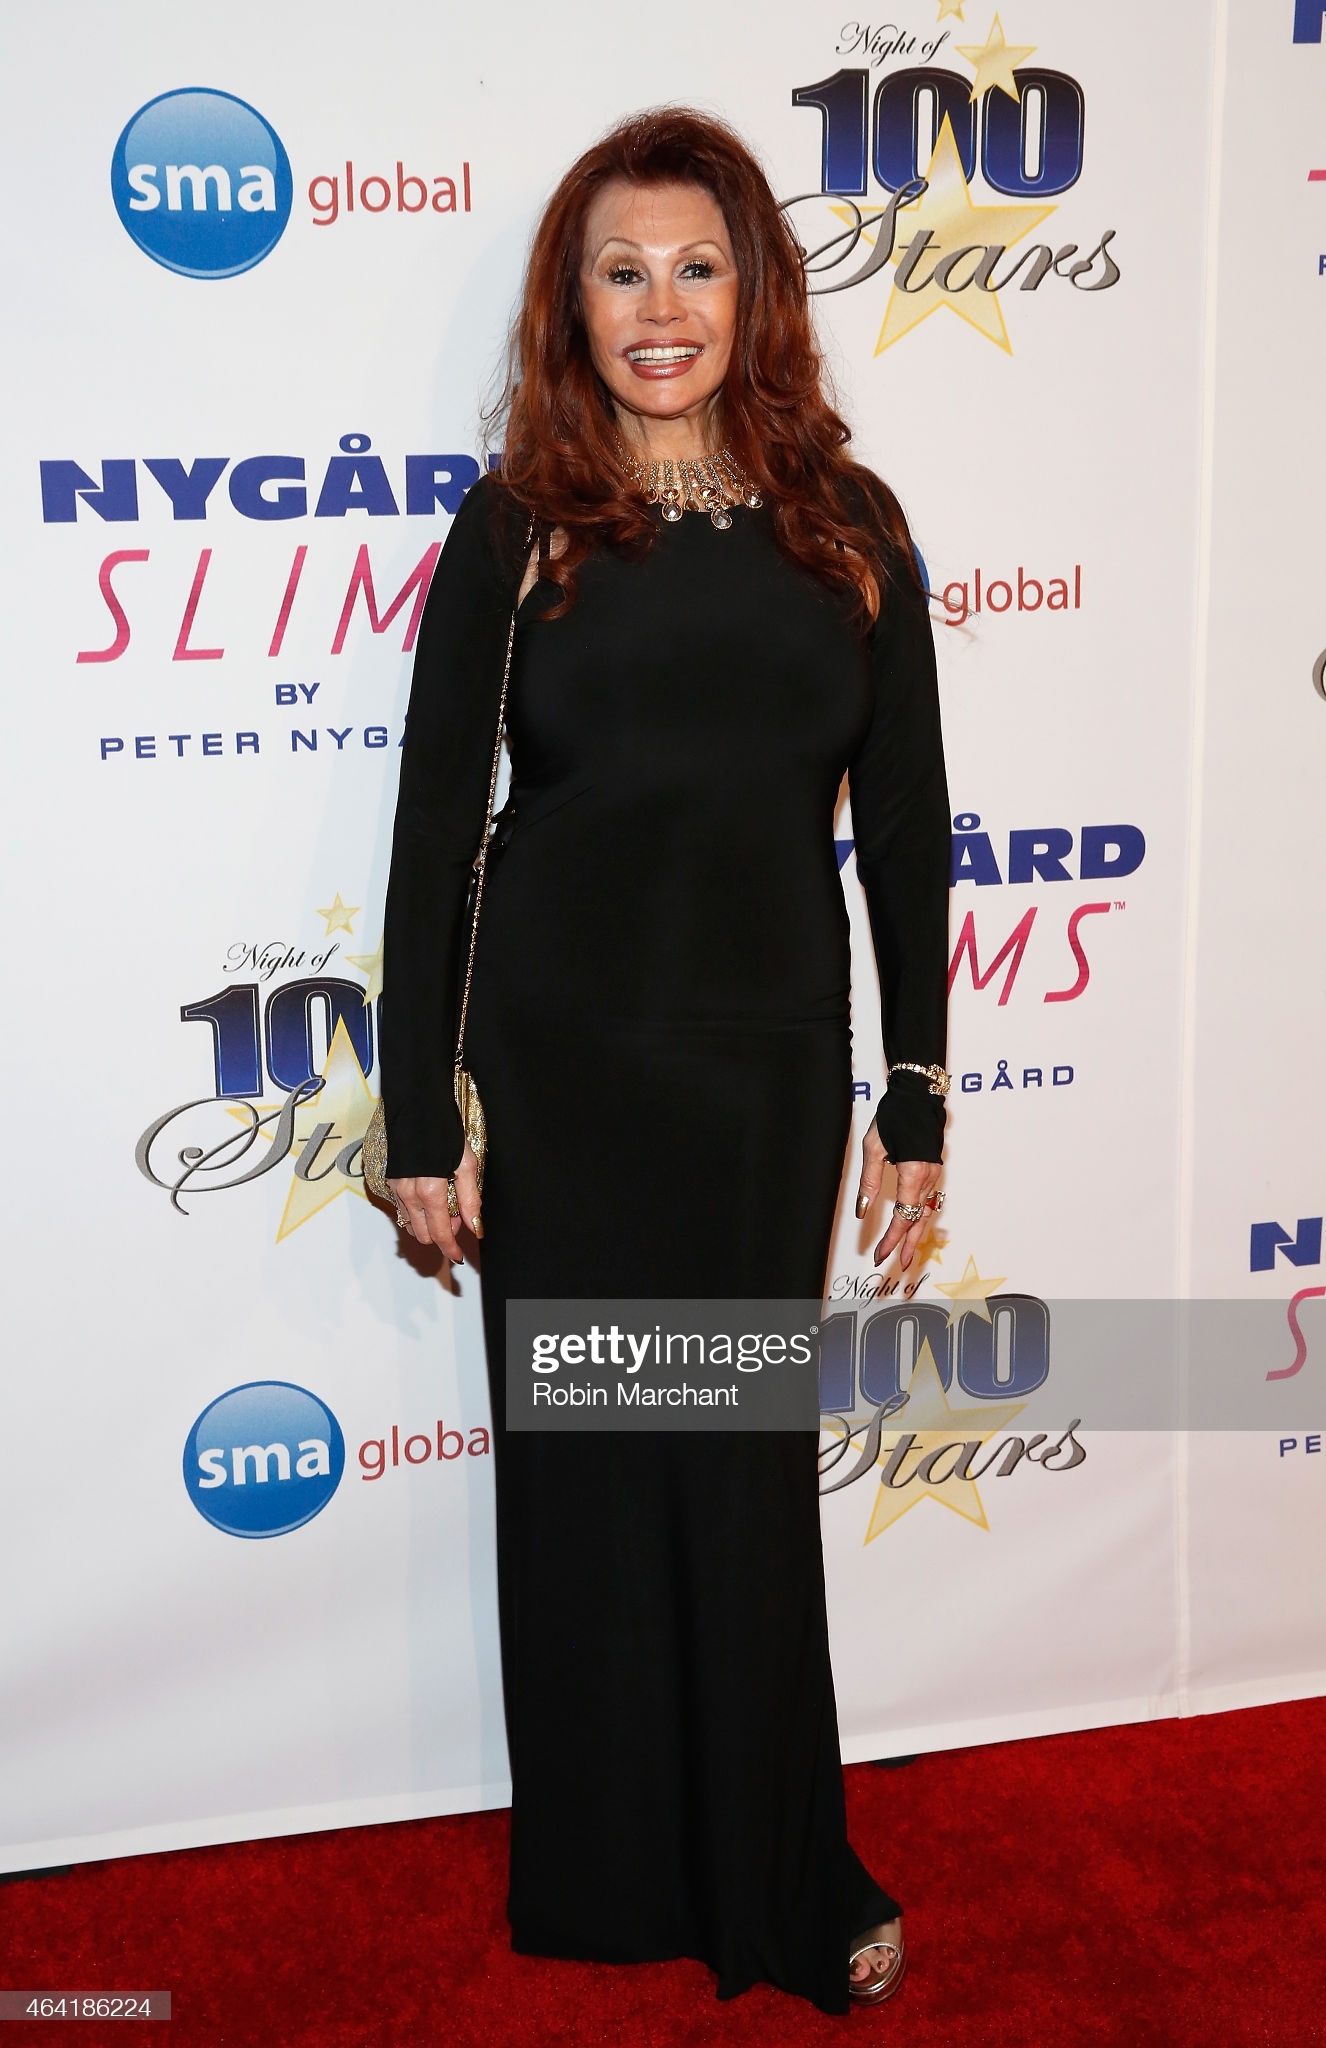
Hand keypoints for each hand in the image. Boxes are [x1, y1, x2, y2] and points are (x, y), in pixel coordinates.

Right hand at [387, 1144, 481, 1263]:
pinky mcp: (390, 1182)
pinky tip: (431, 1195)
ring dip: (429, 1223)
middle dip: (443, 1232)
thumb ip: (470, 1199)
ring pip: (411, 1224)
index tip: (458, 1256)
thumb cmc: (445, 1133)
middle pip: (424, 1235)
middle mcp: (409, 1195)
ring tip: (447, 1203)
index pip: (440, 1234)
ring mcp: (396, 1189)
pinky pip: (403, 1210)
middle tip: (459, 1214)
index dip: (450, 1249)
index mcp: (430, 1192)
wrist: (417, 1108)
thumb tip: (475, 1226)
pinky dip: (418, 1212)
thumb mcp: (467, 1164)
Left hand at [855, 1122, 941, 1271]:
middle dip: (907, 1244)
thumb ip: (869, 1181)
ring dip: (916, 1234)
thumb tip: (862, 1210)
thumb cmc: (895, 1116)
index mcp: (914, 1173)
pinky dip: (922, 1217)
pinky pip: (930, 1200)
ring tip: (906, 1252)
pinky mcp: (935, 1169)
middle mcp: (929, 1177)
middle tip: (897, 1264)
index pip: (903, 1217)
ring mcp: (935, 1173)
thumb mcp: (873, 1148)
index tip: (880, 1254)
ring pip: (927, 1212)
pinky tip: (915, 1225)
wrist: (919, 1094)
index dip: (891, 1239)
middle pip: (919, 1220)